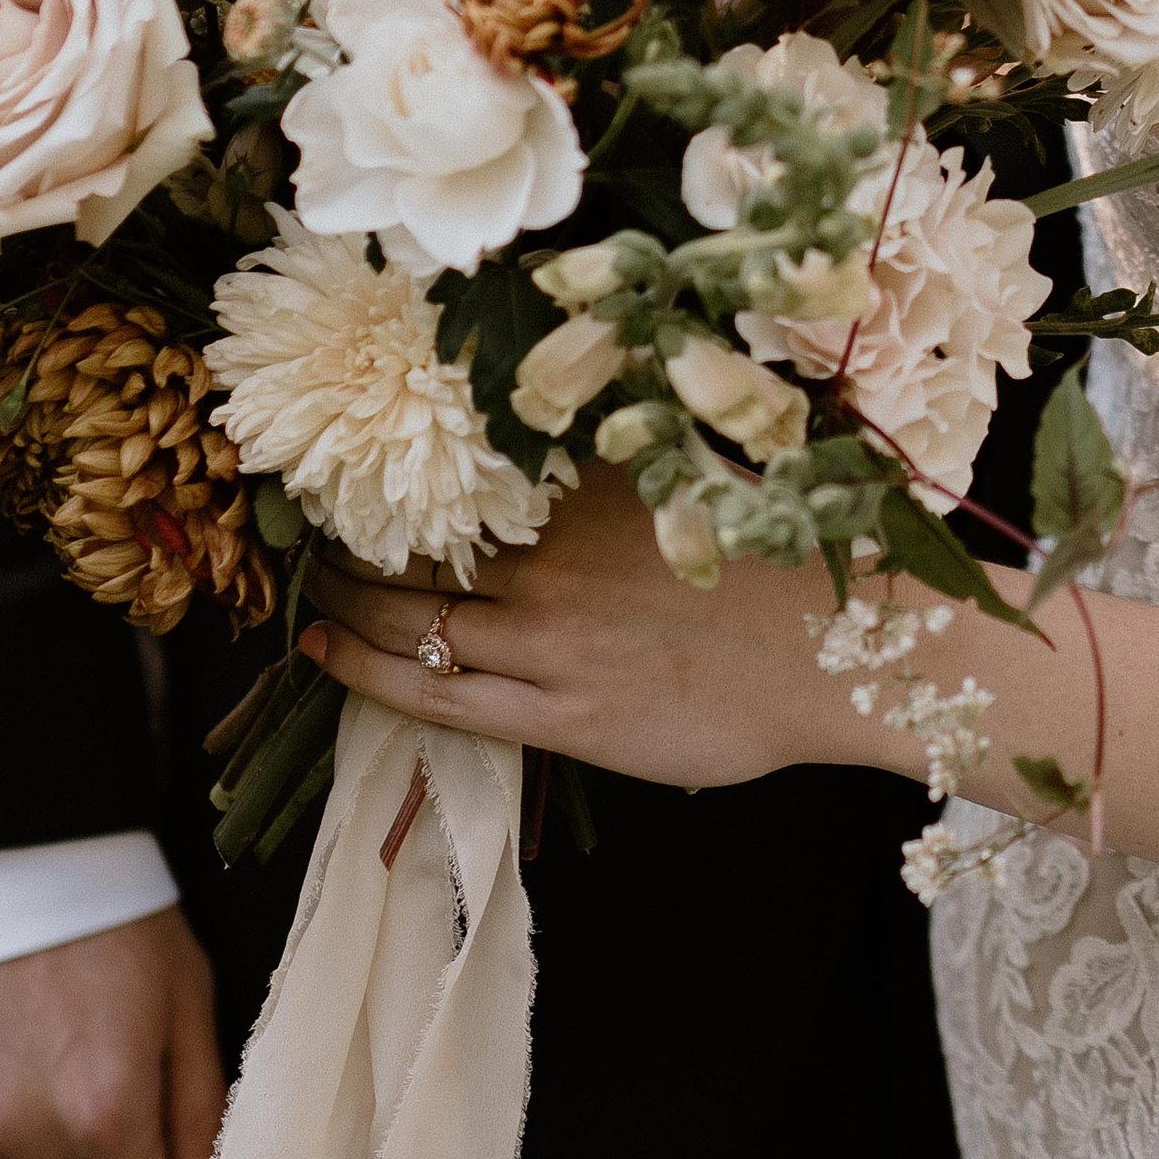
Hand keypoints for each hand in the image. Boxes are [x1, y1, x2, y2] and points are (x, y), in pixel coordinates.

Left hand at [304, 472, 823, 792]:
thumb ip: (617, 463)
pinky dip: (370, 673)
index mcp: (592, 488)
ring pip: (413, 620)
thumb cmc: (786, 563)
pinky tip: (328, 656)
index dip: (393, 476)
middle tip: (313, 536)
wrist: (845, 654)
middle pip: (418, 546)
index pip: (459, 476)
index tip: (355, 468)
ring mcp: (555, 643)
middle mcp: (560, 558)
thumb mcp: (699, 476)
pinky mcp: (563, 717)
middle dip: (352, 541)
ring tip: (313, 597)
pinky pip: (439, 697)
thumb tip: (547, 441)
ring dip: (347, 605)